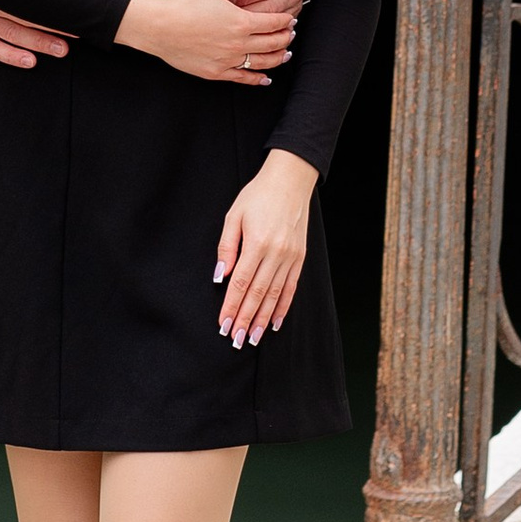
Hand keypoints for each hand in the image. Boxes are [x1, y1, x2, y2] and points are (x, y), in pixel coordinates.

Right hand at [118, 0, 297, 81]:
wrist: (159, 28)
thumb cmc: (184, 5)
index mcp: (241, 22)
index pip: (274, 23)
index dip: (285, 21)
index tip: (290, 18)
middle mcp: (238, 44)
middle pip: (272, 44)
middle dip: (285, 38)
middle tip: (290, 34)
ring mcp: (227, 61)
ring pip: (262, 63)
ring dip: (278, 58)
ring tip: (285, 54)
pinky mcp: (216, 73)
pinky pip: (242, 78)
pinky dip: (257, 79)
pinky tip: (265, 78)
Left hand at [216, 152, 316, 344]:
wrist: (290, 181)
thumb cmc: (258, 196)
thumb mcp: (234, 216)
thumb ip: (227, 248)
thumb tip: (221, 277)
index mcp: (257, 243)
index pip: (240, 283)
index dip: (231, 307)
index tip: (224, 324)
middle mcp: (276, 254)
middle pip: (258, 294)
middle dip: (246, 319)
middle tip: (236, 340)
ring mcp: (291, 257)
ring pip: (275, 295)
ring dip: (264, 319)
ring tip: (254, 337)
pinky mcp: (300, 258)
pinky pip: (291, 287)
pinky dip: (283, 307)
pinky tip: (275, 322)